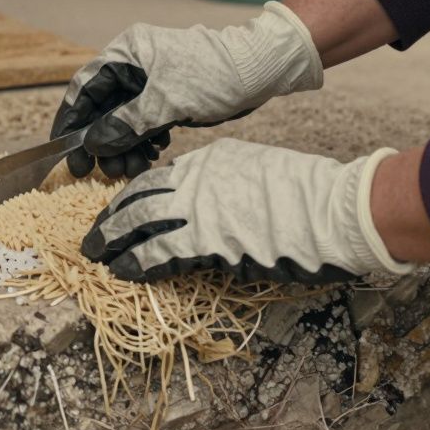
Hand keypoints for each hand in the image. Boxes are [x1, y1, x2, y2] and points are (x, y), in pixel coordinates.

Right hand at [52, 2, 321, 178]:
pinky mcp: (167, 98)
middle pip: (101, 108)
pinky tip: (151, 156)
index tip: (65, 151)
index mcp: (125, 54)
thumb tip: (93, 144)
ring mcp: (150, 83)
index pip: (83, 88)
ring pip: (122, 120)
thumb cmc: (213, 75)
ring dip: (123, 147)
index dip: (71, 121)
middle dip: (101, 142)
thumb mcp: (164, 103)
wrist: (260, 68)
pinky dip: (143, 142)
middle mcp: (132, 66)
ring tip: (130, 169)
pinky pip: (143, 124)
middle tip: (101, 172)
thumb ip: (124, 124)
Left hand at [80, 139, 415, 283]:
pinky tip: (122, 270)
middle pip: (137, 197)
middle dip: (110, 218)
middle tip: (92, 236)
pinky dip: (136, 263)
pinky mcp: (207, 241)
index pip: (155, 178)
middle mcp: (195, 178)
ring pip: (138, 223)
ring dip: (112, 241)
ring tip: (95, 255)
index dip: (130, 198)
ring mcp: (199, 208)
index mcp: (207, 159)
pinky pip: (158, 252)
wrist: (337, 209)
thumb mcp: (254, 170)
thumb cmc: (308, 193)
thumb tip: (204, 205)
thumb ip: (222, 183)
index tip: (117, 212)